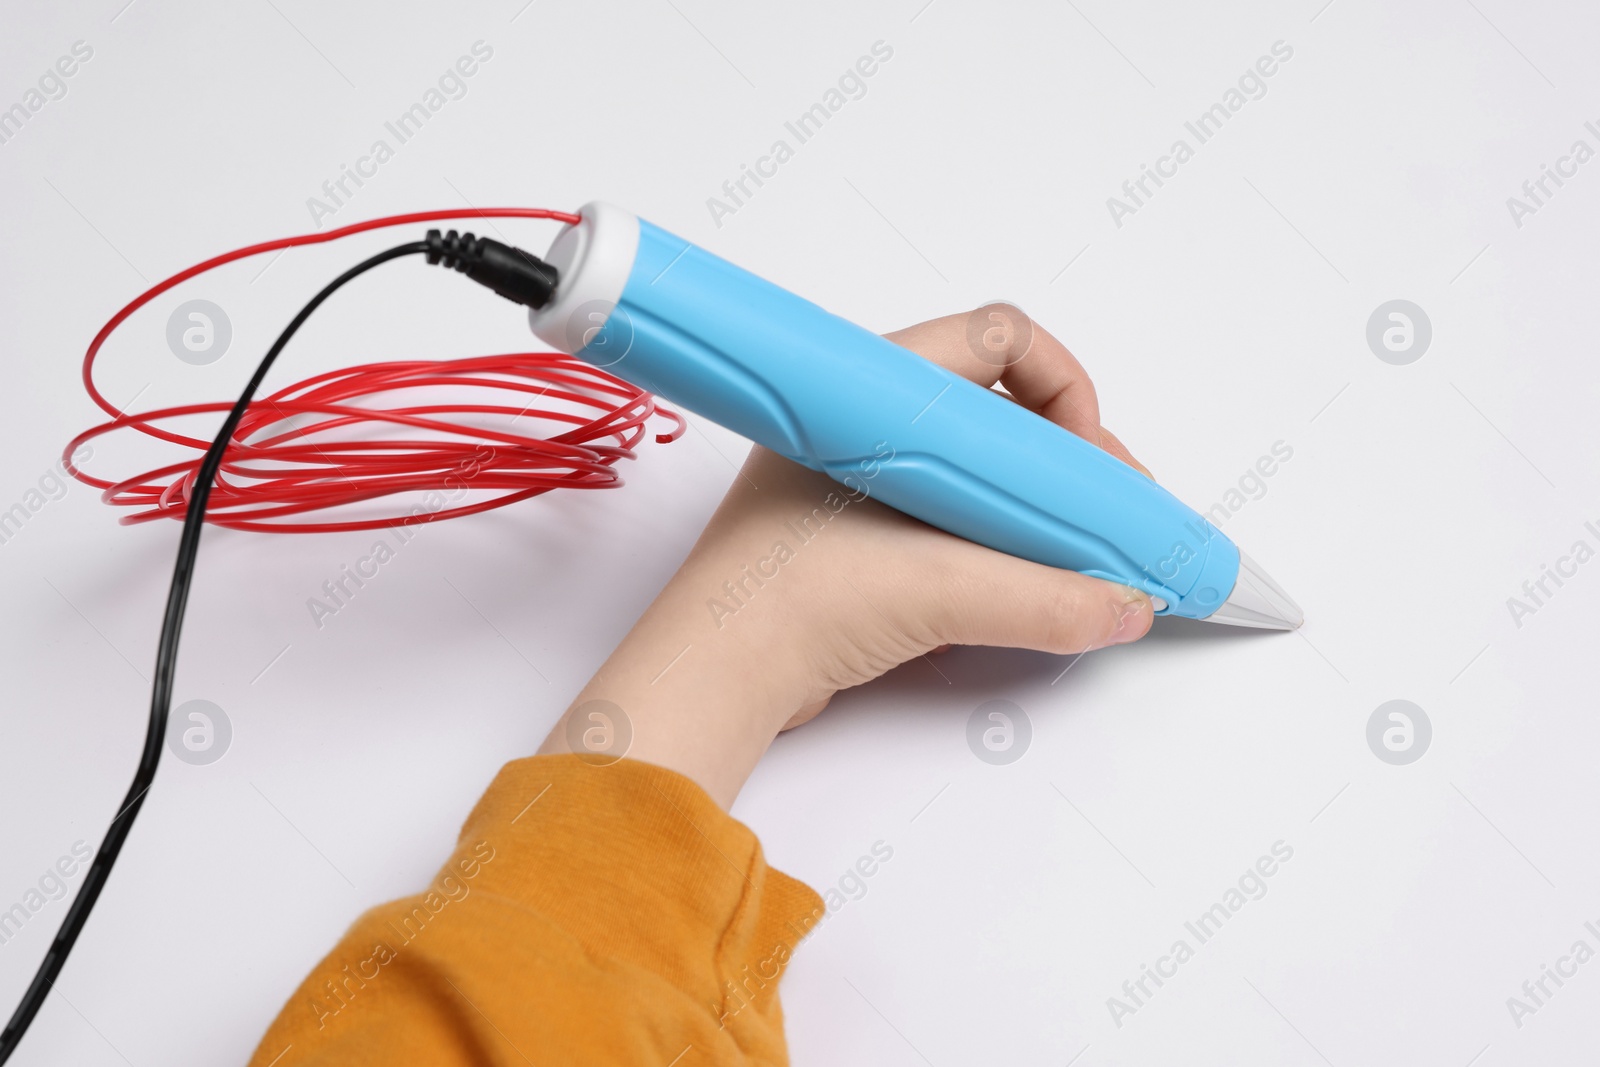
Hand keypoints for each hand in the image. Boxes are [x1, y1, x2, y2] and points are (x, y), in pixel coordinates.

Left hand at [538, 307, 1154, 806]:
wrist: (714, 677)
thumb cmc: (785, 603)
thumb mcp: (936, 591)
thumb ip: (1044, 599)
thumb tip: (1121, 606)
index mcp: (872, 396)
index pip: (994, 341)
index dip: (1060, 386)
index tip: (1090, 456)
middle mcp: (867, 426)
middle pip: (996, 408)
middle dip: (1065, 456)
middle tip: (1110, 511)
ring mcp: (861, 481)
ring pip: (976, 468)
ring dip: (1035, 502)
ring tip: (1085, 549)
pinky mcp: (859, 537)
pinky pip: (951, 516)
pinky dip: (999, 540)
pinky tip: (1031, 576)